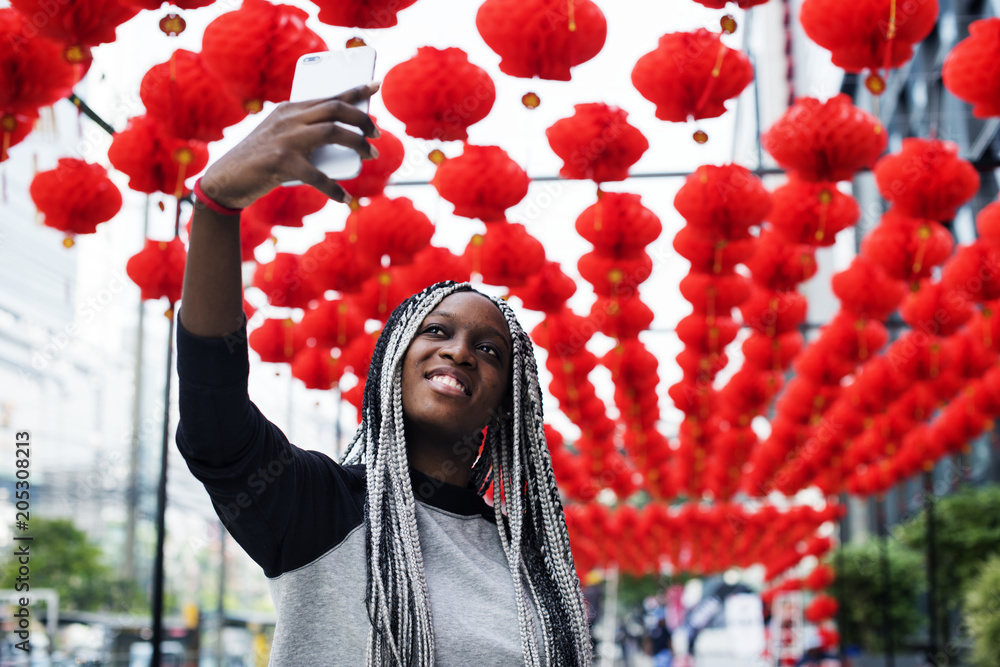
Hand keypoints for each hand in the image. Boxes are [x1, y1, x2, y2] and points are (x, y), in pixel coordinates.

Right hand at [197, 81, 380, 208]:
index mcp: (289, 109)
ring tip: (371, 156)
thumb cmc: (261, 162)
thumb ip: (308, 135)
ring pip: (330, 132)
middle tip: (377, 134)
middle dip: (361, 119)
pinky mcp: (280, 162)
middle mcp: (288, 118)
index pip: (328, 96)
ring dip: (356, 144)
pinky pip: (316, 175)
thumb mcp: (284, 140)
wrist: (226, 180)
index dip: (355, 90)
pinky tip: (345, 198)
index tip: (375, 85)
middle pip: (334, 109)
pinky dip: (333, 188)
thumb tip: (346, 143)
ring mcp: (284, 139)